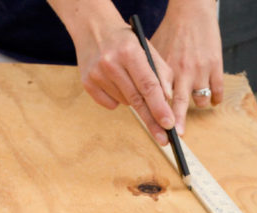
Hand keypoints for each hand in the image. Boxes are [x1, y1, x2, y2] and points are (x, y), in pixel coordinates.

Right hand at [49, 1, 174, 144]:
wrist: (93, 28)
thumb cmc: (126, 41)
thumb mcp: (147, 49)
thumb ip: (161, 73)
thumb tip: (168, 100)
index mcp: (130, 52)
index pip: (148, 85)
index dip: (159, 107)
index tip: (168, 124)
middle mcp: (111, 63)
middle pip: (137, 101)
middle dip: (152, 121)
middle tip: (164, 140)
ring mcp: (97, 74)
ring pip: (125, 103)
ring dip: (134, 101)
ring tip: (129, 81)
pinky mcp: (88, 83)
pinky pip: (111, 104)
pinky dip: (118, 99)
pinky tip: (115, 83)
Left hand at [151, 0, 223, 134]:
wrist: (192, 11)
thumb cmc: (171, 32)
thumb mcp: (155, 51)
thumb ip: (151, 75)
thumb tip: (142, 97)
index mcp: (165, 68)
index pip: (161, 97)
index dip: (160, 114)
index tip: (161, 129)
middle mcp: (182, 71)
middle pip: (179, 103)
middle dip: (178, 121)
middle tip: (178, 135)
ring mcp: (200, 69)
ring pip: (200, 101)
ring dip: (198, 105)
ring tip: (195, 101)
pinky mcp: (216, 65)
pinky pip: (217, 92)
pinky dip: (215, 99)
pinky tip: (212, 100)